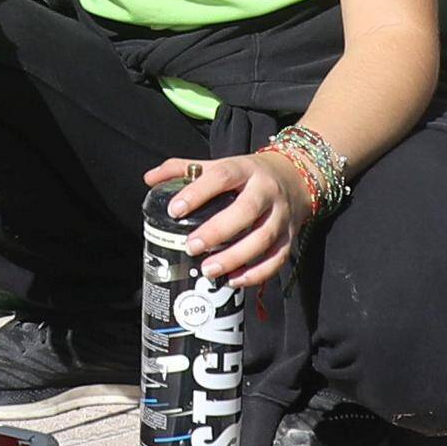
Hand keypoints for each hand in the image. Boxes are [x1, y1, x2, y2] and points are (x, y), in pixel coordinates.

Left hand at [146, 145, 303, 292]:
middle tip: (191, 247)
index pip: (222, 176)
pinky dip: (257, 273)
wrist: (297, 178)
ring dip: (235, 258)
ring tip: (208, 271)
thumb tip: (149, 179)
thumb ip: (185, 169)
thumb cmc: (248, 175)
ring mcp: (281, 216)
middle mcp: (266, 191)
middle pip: (247, 210)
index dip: (198, 192)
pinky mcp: (290, 237)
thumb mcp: (221, 164)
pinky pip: (277, 259)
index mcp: (245, 169)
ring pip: (263, 238)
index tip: (175, 210)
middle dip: (218, 231)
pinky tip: (234, 281)